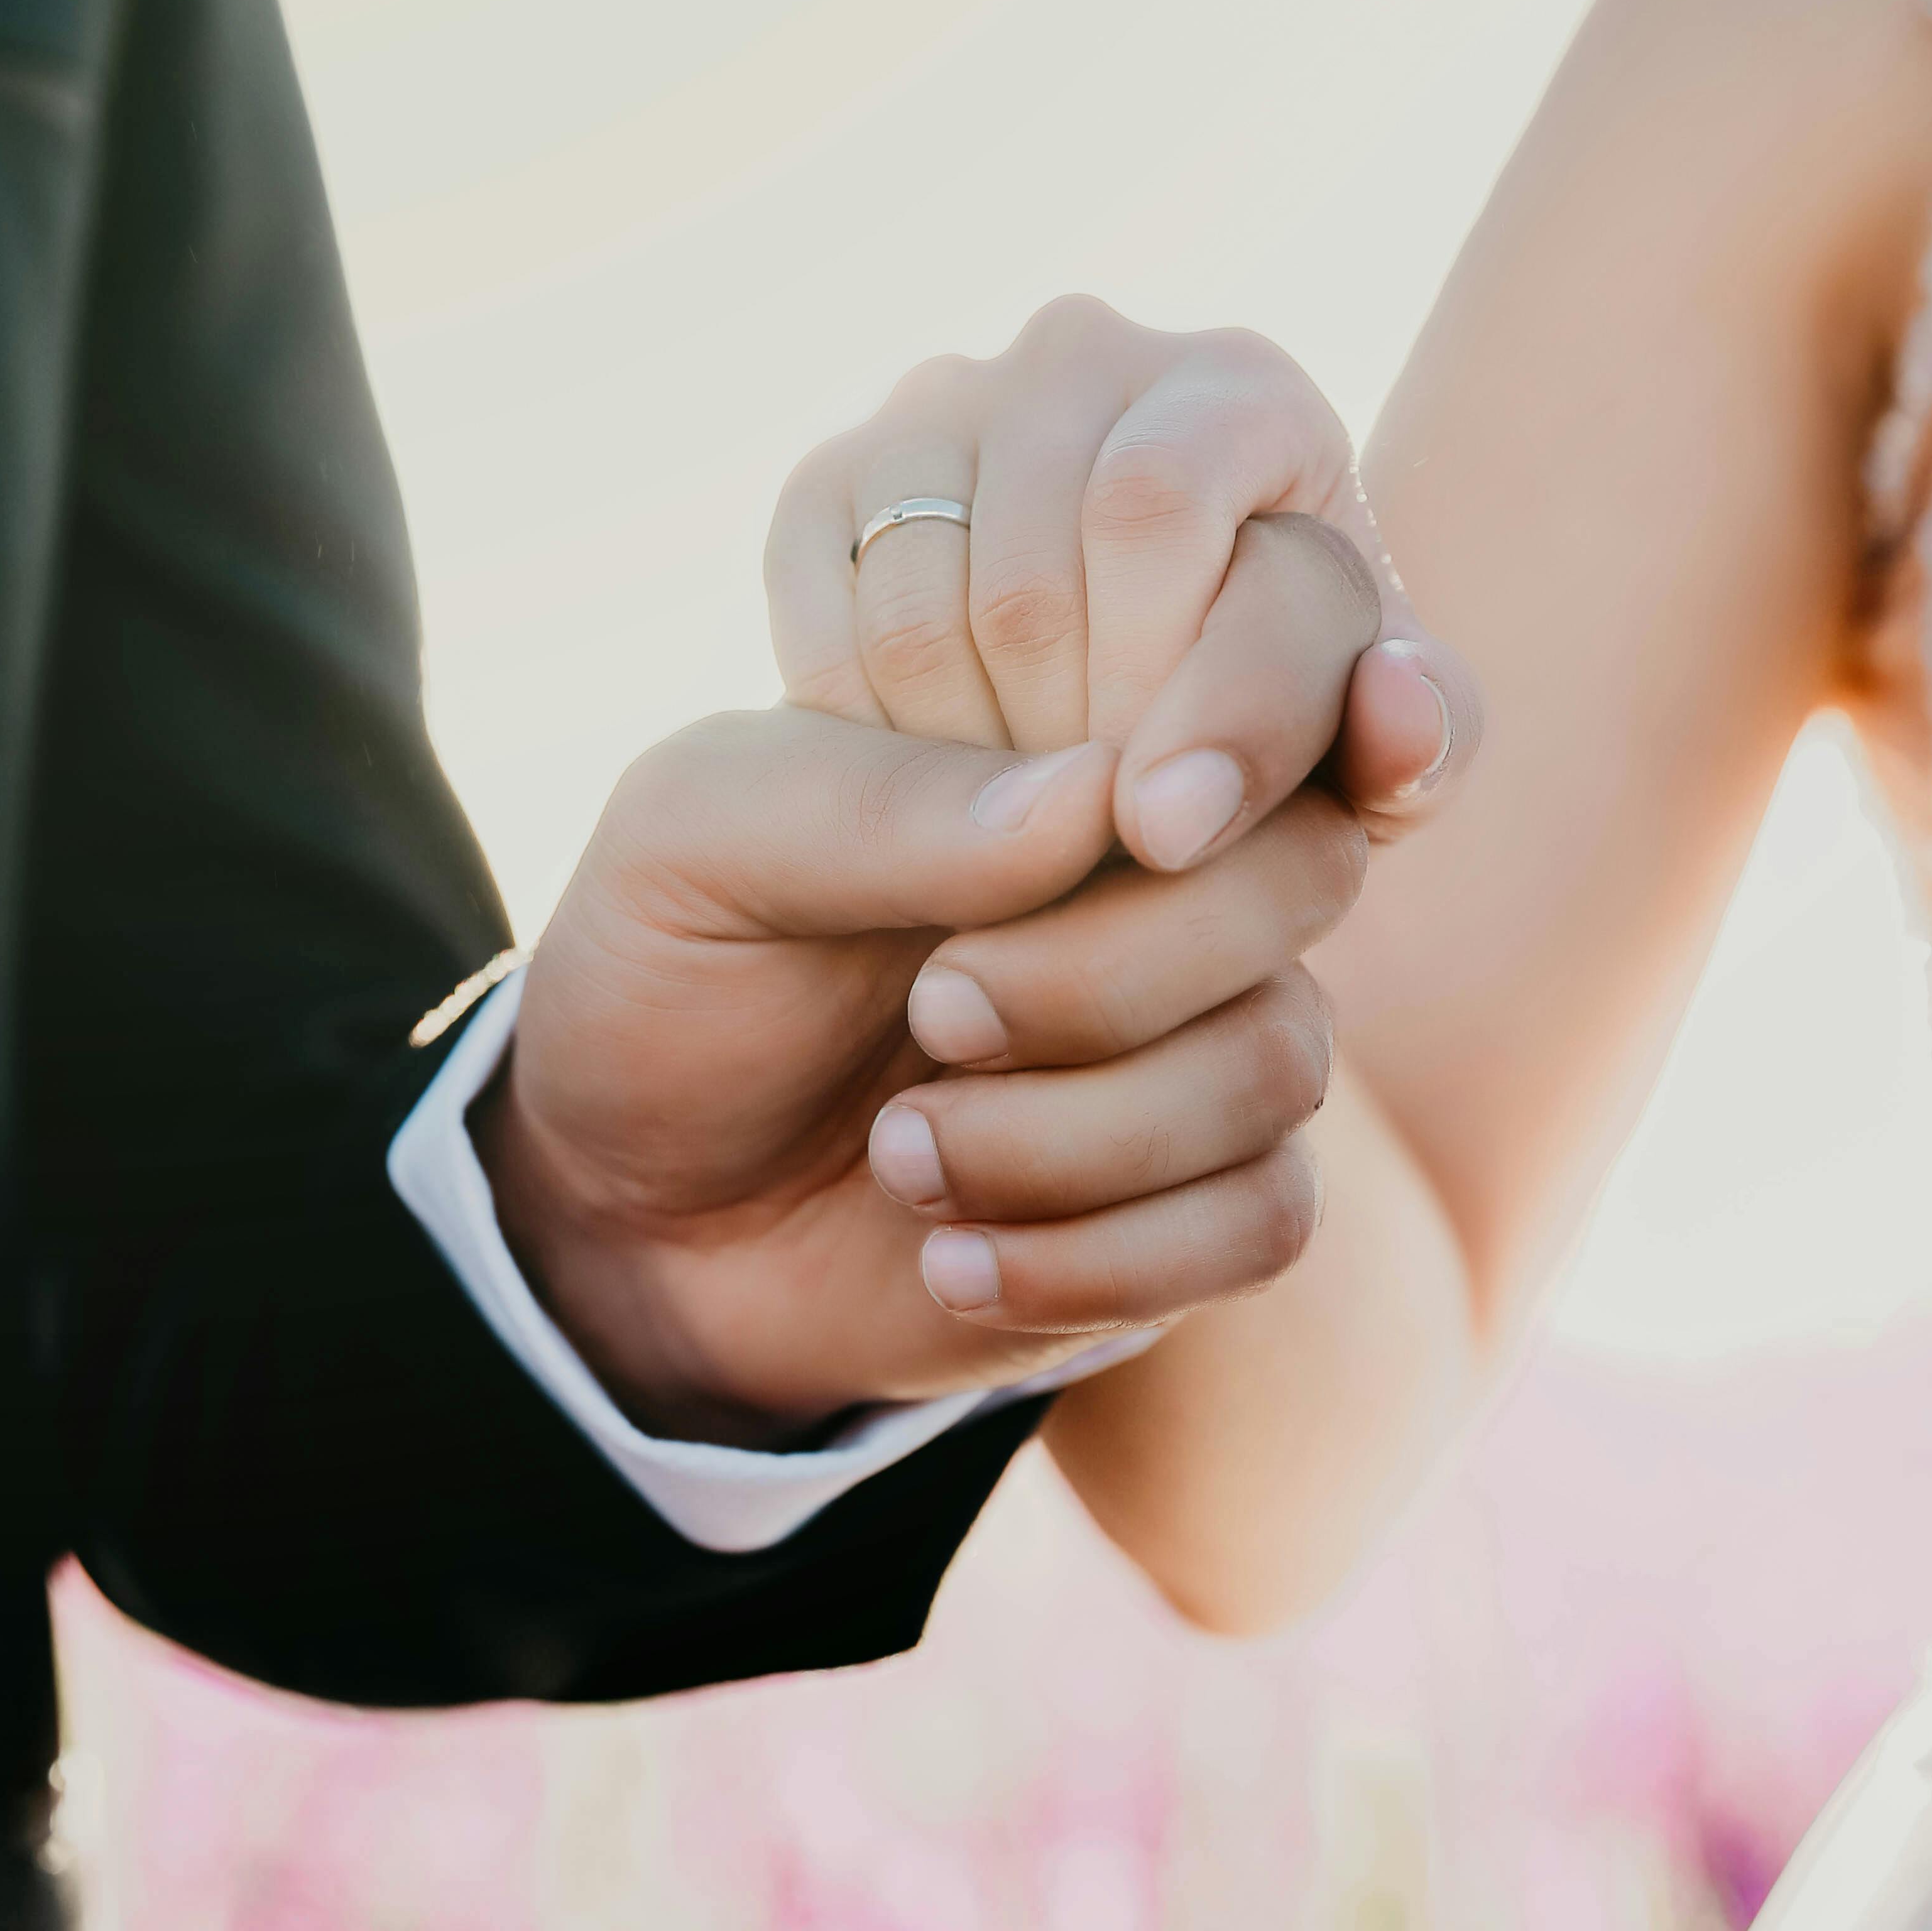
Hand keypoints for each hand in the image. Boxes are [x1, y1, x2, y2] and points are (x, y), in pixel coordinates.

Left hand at [478, 704, 1372, 1441]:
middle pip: (1301, 873)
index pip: (1267, 671)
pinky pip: (1262, 1219)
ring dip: (1068, 1136)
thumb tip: (1095, 796)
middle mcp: (1175, 872)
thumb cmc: (675, 973)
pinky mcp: (1204, 1204)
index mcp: (1078, 736)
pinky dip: (1095, 1258)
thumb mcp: (700, 842)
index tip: (1150, 815)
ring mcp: (1206, 1037)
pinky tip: (948, 1259)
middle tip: (932, 1010)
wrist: (630, 1206)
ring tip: (899, 1150)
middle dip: (1105, 971)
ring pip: (1274, 1065)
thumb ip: (880, 803)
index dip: (1267, 713)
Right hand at [768, 295, 1473, 859]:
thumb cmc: (1277, 711)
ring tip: (1037, 840)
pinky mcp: (827, 484)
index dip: (1151, 683)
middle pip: (1026, 582)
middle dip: (1072, 753)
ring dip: (974, 771)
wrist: (1135, 691)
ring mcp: (934, 405)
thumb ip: (1423, 741)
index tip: (1168, 836)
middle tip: (1105, 857)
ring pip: (915, 623)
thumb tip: (1399, 707)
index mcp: (1236, 382)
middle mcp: (1078, 351)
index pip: (1152, 507)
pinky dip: (883, 747)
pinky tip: (957, 794)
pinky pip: (827, 637)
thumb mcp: (1369, 745)